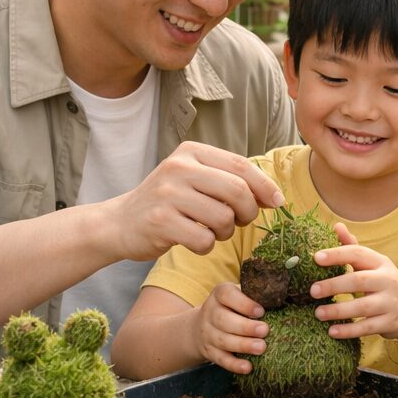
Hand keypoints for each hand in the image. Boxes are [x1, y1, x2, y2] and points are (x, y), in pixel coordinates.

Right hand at [109, 142, 284, 260]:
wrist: (120, 223)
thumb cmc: (169, 202)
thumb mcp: (195, 179)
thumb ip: (230, 180)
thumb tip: (274, 196)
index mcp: (191, 152)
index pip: (241, 165)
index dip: (265, 186)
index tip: (278, 202)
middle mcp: (178, 168)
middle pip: (237, 191)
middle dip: (249, 212)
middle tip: (242, 221)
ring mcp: (167, 194)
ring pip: (223, 218)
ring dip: (227, 232)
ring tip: (213, 230)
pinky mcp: (159, 222)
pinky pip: (204, 239)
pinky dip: (207, 246)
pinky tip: (195, 240)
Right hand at [192, 282, 267, 375]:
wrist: (198, 326)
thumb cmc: (231, 307)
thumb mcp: (239, 295)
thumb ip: (255, 296)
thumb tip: (282, 300)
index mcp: (219, 294)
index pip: (226, 295)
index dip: (243, 304)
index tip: (261, 311)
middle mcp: (210, 312)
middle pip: (224, 320)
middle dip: (245, 327)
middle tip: (265, 330)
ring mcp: (207, 333)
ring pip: (223, 340)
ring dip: (243, 345)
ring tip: (261, 348)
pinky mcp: (208, 351)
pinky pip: (221, 359)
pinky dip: (234, 364)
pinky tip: (248, 367)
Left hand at [310, 224, 397, 339]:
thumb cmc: (384, 284)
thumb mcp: (373, 265)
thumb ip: (353, 248)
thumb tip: (337, 225)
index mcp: (381, 263)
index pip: (358, 254)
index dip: (337, 254)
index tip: (316, 258)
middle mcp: (388, 280)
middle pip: (359, 280)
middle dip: (334, 285)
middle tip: (312, 290)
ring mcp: (390, 303)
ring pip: (363, 307)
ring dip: (338, 310)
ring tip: (317, 313)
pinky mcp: (389, 323)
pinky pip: (367, 327)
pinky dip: (349, 330)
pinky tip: (331, 331)